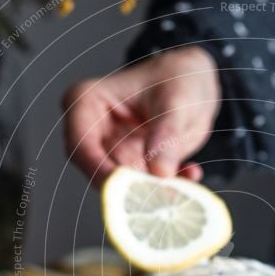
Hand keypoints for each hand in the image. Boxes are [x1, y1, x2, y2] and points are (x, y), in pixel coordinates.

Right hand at [62, 46, 220, 186]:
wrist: (193, 84)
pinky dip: (167, 188)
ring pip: (120, 187)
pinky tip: (190, 174)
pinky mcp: (130, 168)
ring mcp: (110, 152)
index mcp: (87, 102)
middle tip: (160, 197)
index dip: (99, 170)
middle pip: (97, 171)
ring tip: (182, 188)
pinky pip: (143, 189)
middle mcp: (91, 131)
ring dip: (152, 192)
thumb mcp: (177, 100)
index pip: (80, 144)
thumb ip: (167, 134)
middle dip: (129, 190)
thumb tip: (159, 171)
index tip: (127, 189)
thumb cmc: (177, 78)